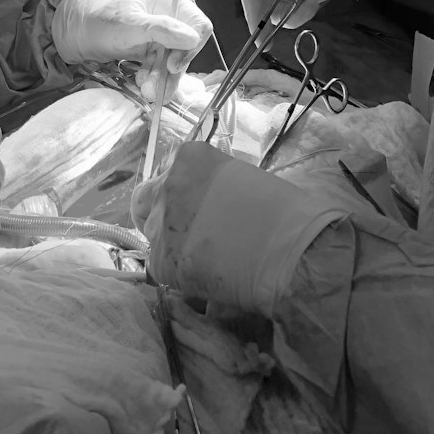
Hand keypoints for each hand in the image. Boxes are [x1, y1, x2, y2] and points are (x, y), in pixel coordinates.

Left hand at [51, 0, 211, 100]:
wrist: (77, 33)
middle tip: (154, 88)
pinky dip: (156, 81)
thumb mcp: (131, 24)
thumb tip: (194, 38)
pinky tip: (143, 86)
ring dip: (163, 80)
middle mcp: (169, 18)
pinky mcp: (152, 53)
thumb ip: (163, 29)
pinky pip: (163, 70)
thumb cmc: (102, 20)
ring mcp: (162, 37)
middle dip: (172, 71)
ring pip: (175, 63)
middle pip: (188, 49)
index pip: (198, 24)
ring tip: (145, 91)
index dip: (192, 46)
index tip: (174, 65)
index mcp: (168, 2)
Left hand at [132, 143, 327, 312]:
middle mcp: (167, 185)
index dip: (174, 192)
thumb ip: (209, 187)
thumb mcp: (239, 180)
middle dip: (155, 215)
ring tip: (203, 258)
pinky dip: (178, 274)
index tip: (187, 207)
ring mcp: (161, 223)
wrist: (289, 248)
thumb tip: (201, 205)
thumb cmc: (279, 211)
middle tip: (180, 233)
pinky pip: (162, 268)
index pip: (164, 172)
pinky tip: (206, 276)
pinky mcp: (163, 261)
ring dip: (170, 246)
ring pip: (153, 237)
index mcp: (187, 158)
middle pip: (143, 201)